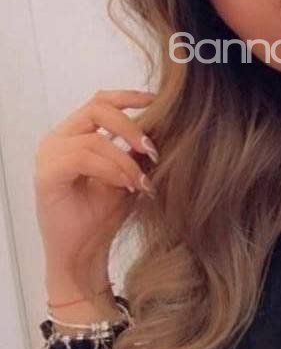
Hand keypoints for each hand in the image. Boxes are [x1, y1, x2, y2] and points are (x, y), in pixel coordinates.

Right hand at [34, 89, 158, 278]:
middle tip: (153, 150)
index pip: (101, 100)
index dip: (130, 96)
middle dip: (131, 127)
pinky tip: (126, 185)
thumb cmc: (105, 212)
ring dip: (125, 159)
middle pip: (98, 109)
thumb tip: (166, 121)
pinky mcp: (46, 174)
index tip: (158, 100)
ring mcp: (49, 154)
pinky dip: (111, 170)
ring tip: (142, 181)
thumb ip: (137, 147)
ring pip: (94, 138)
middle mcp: (59, 138)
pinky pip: (83, 158)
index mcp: (76, 132)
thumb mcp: (130, 171)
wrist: (86, 253)